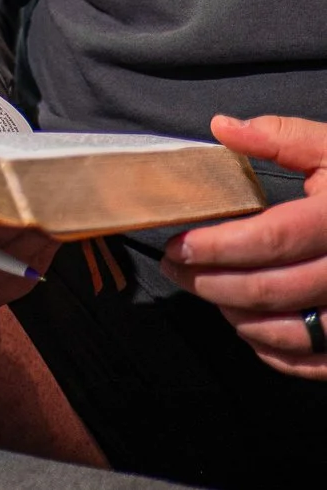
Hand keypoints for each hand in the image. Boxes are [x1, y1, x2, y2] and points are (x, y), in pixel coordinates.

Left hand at [162, 114, 326, 378]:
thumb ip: (282, 138)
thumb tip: (222, 127)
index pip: (271, 238)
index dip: (217, 246)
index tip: (178, 245)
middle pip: (273, 289)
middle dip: (212, 283)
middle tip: (177, 270)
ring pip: (295, 332)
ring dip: (241, 319)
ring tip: (212, 296)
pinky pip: (321, 362)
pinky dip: (280, 355)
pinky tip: (252, 331)